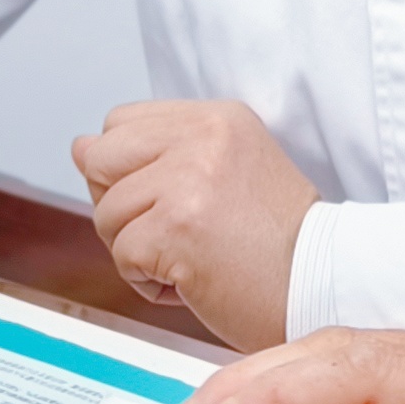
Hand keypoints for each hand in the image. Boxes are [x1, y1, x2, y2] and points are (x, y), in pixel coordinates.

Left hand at [73, 101, 319, 348]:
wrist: (325, 287)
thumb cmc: (280, 245)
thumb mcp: (224, 174)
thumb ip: (154, 155)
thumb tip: (79, 148)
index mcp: (217, 117)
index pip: (120, 125)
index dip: (129, 172)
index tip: (172, 200)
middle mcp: (204, 135)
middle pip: (100, 160)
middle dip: (121, 207)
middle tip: (174, 232)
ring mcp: (188, 178)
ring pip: (106, 214)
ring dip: (138, 250)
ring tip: (193, 257)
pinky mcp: (176, 226)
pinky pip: (122, 256)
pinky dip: (149, 282)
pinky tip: (194, 280)